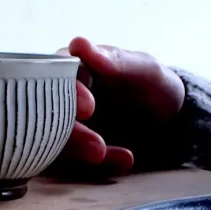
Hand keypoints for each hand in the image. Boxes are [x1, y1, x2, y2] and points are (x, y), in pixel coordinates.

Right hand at [50, 37, 185, 177]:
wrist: (164, 118)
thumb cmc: (151, 83)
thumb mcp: (143, 69)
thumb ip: (114, 60)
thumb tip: (77, 45)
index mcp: (68, 67)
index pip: (52, 78)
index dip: (67, 94)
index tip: (89, 109)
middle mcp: (55, 96)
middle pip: (45, 116)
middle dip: (72, 135)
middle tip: (98, 149)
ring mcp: (58, 124)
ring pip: (51, 141)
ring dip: (80, 153)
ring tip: (120, 157)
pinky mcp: (65, 149)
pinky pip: (66, 162)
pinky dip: (95, 164)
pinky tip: (123, 160)